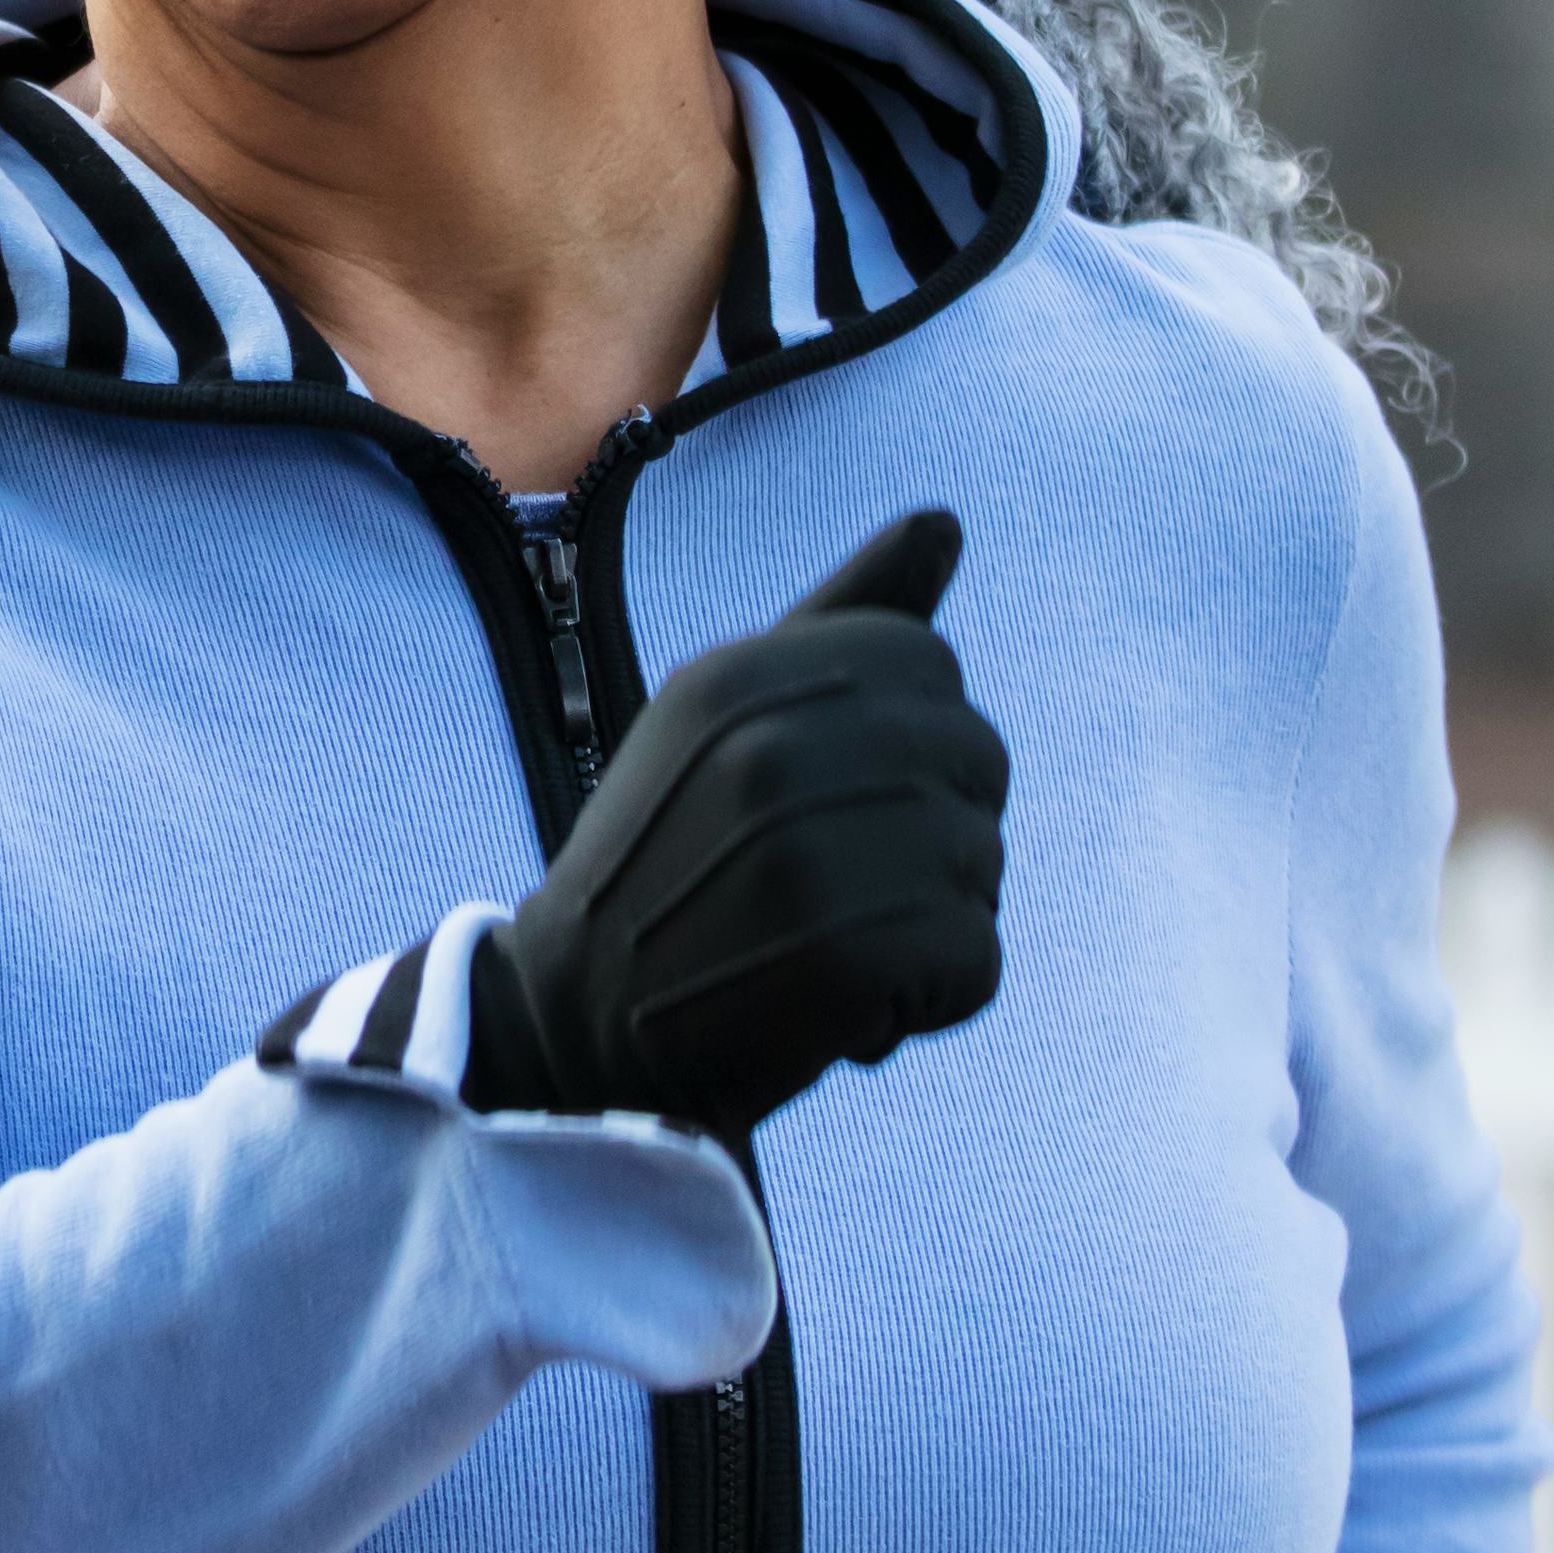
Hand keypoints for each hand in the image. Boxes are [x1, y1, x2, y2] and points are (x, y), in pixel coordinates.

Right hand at [464, 509, 1009, 1143]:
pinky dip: (931, 1001)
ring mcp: (808, 859)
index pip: (929, 664)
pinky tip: (851, 1011)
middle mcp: (769, 753)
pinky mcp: (846, 963)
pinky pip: (977, 959)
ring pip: (982, 862)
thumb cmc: (664, 868)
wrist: (571, 1031)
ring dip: (929, 922)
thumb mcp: (721, 721)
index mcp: (735, 678)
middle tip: (835, 889)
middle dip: (931, 832)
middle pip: (975, 758)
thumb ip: (841, 620)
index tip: (837, 802)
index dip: (912, 741)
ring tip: (831, 948)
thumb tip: (944, 520)